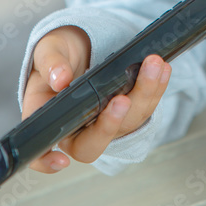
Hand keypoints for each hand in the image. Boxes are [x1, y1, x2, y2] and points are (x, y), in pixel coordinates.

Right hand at [21, 25, 171, 173]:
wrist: (82, 43)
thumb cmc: (58, 53)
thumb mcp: (48, 50)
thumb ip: (50, 62)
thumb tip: (60, 79)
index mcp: (50, 118)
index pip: (43, 150)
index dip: (48, 161)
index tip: (61, 161)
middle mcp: (78, 127)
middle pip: (94, 142)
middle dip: (111, 123)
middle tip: (121, 100)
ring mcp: (105, 121)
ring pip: (127, 122)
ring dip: (143, 96)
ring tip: (153, 66)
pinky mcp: (128, 110)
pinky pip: (143, 107)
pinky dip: (155, 89)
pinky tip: (162, 69)